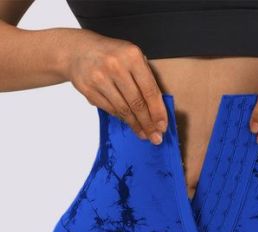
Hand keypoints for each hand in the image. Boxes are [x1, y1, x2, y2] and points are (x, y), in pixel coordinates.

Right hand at [58, 29, 167, 143]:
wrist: (78, 51)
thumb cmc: (111, 55)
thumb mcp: (132, 58)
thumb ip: (145, 79)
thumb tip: (157, 112)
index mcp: (132, 56)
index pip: (149, 90)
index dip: (158, 112)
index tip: (162, 127)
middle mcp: (116, 66)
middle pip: (137, 103)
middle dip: (148, 123)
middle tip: (155, 137)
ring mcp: (100, 78)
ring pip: (123, 109)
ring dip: (135, 125)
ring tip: (143, 134)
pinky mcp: (88, 89)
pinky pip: (110, 109)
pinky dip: (121, 118)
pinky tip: (129, 123)